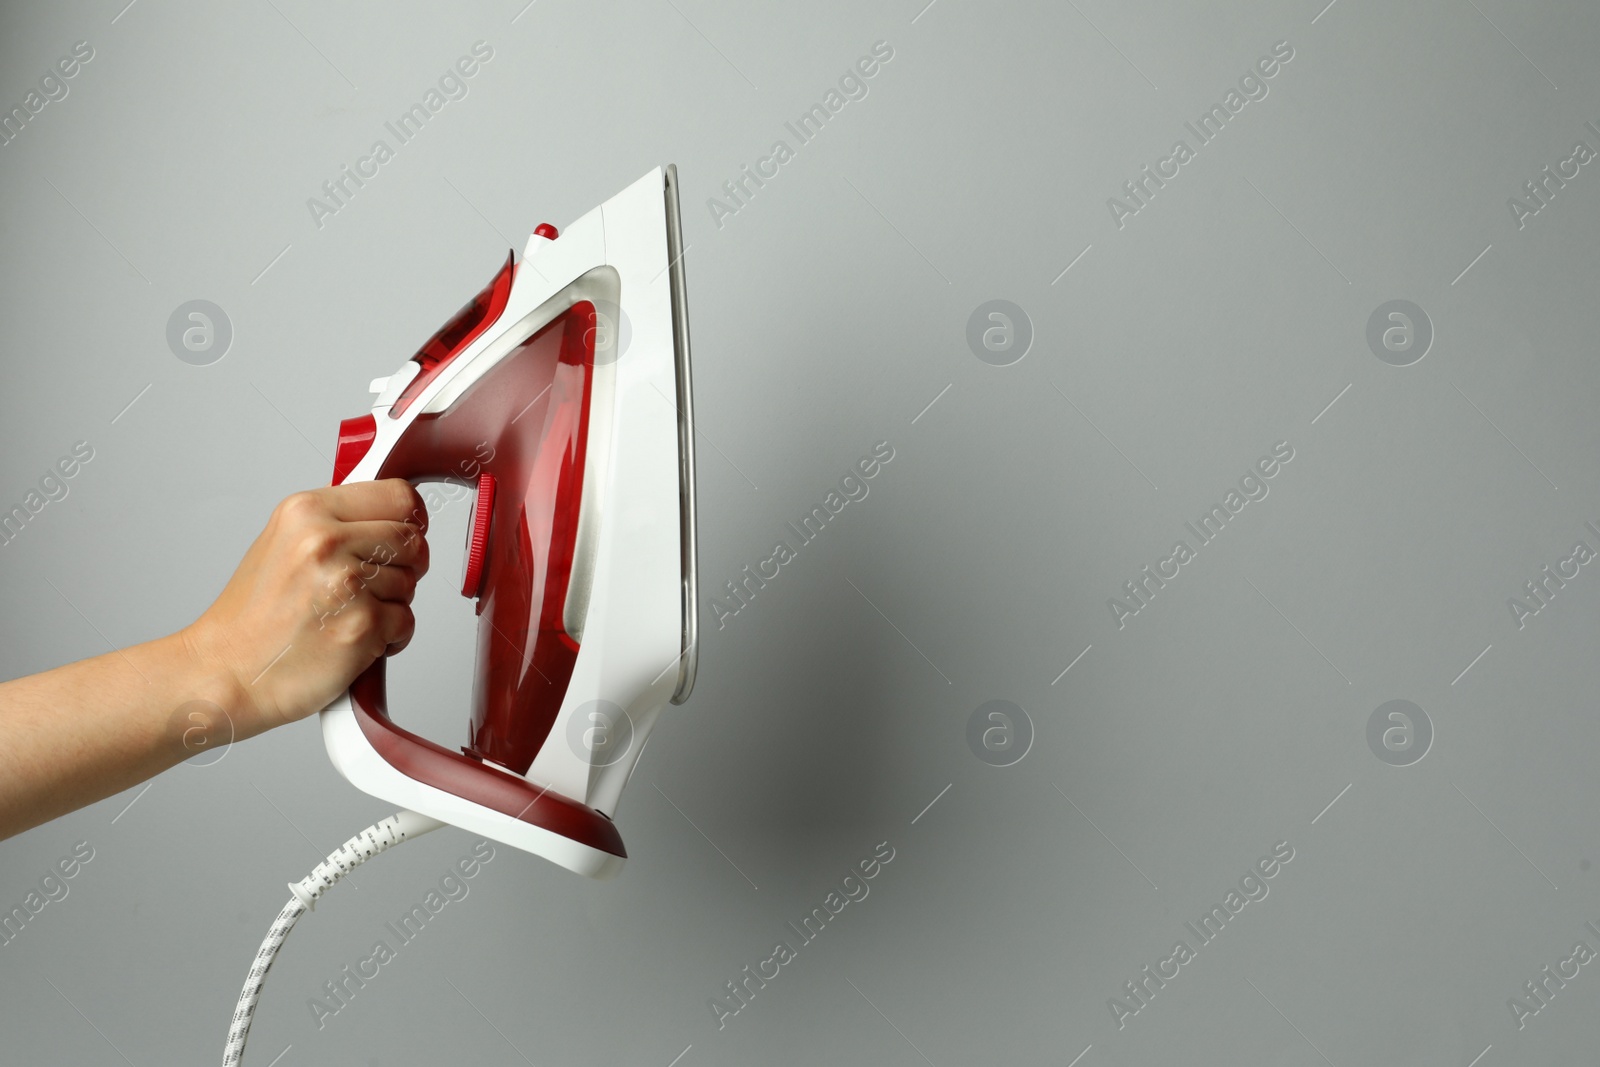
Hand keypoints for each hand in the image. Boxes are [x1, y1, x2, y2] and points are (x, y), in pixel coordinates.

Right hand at [180, 479, 429, 739]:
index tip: (406, 532)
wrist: (225, 672)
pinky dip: (389, 637)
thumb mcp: (283, 543)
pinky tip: (351, 638)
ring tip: (347, 615)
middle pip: (413, 541)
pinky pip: (406, 622)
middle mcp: (325, 542)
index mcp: (307, 511)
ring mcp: (345, 584)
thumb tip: (390, 516)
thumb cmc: (252, 618)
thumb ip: (336, 523)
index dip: (409, 519)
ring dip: (392, 605)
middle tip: (372, 585)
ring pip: (411, 584)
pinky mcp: (362, 625)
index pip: (398, 496)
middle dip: (405, 566)